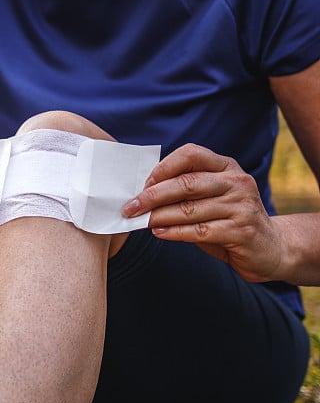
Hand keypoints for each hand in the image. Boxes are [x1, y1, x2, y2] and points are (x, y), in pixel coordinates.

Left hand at [122, 143, 286, 281]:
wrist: (271, 248)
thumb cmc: (228, 221)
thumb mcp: (211, 198)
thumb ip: (186, 192)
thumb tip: (143, 195)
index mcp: (227, 167)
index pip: (191, 154)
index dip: (163, 168)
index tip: (142, 184)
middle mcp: (237, 182)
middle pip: (187, 184)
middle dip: (153, 196)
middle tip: (130, 207)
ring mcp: (242, 206)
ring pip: (190, 209)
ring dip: (160, 216)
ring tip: (141, 221)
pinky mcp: (242, 231)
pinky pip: (200, 231)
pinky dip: (175, 232)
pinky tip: (159, 233)